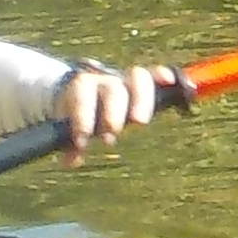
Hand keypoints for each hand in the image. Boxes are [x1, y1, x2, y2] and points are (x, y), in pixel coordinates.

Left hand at [55, 62, 171, 162]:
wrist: (79, 92)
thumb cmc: (74, 116)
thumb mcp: (67, 127)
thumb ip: (70, 143)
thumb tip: (71, 161)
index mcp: (82, 86)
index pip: (82, 93)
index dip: (83, 116)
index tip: (82, 141)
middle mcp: (106, 80)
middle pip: (113, 89)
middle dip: (112, 114)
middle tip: (109, 139)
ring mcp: (125, 80)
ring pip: (139, 78)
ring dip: (142, 100)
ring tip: (140, 122)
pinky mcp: (143, 82)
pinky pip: (156, 76)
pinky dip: (163, 77)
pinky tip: (170, 81)